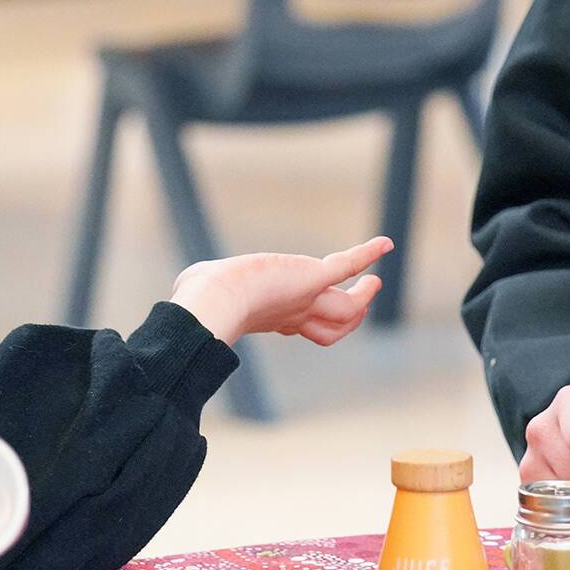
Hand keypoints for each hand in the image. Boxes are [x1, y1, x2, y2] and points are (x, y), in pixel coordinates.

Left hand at [169, 236, 392, 346]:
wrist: (216, 300)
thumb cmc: (201, 298)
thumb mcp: (201, 289)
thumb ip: (197, 284)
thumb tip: (183, 282)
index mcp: (271, 317)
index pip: (302, 325)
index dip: (314, 323)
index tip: (312, 319)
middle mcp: (294, 312)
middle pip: (333, 326)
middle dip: (349, 317)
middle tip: (363, 299)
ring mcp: (307, 297)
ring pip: (347, 309)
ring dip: (363, 297)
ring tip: (374, 281)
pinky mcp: (314, 277)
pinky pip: (348, 265)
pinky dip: (368, 254)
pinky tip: (386, 243)